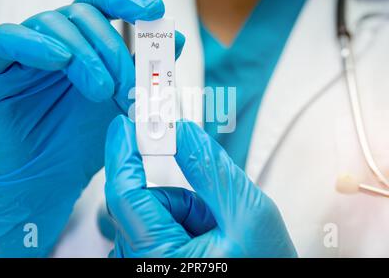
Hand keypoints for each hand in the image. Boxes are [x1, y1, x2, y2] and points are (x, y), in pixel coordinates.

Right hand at [0, 0, 183, 256]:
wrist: (46, 181)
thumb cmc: (84, 142)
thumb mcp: (122, 105)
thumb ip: (145, 72)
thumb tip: (176, 38)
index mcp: (84, 45)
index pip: (103, 5)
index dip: (128, 0)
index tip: (154, 11)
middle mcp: (54, 42)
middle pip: (83, 15)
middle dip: (112, 48)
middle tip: (126, 86)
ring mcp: (23, 54)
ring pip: (52, 24)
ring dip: (84, 54)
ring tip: (101, 92)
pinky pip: (7, 39)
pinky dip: (35, 44)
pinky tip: (59, 60)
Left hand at [104, 116, 296, 257]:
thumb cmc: (265, 269)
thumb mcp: (248, 215)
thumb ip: (211, 169)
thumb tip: (182, 133)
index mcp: (159, 258)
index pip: (124, 193)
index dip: (123, 153)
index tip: (128, 126)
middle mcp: (141, 262)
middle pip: (145, 200)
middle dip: (182, 196)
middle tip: (214, 212)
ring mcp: (146, 262)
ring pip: (155, 209)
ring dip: (187, 211)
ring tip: (218, 234)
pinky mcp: (152, 260)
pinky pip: (159, 222)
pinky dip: (184, 221)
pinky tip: (209, 240)